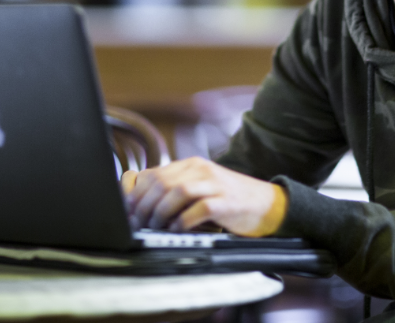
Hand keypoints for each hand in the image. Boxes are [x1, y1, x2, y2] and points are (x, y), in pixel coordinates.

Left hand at [121, 157, 287, 236]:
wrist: (266, 203)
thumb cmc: (228, 199)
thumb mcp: (199, 188)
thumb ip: (174, 190)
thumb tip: (140, 205)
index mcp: (191, 165)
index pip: (153, 173)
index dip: (136, 194)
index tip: (128, 212)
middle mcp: (201, 170)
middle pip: (161, 182)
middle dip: (144, 206)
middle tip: (139, 224)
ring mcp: (215, 184)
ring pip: (177, 192)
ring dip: (160, 213)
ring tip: (156, 227)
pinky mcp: (226, 201)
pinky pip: (199, 209)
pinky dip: (184, 221)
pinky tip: (178, 229)